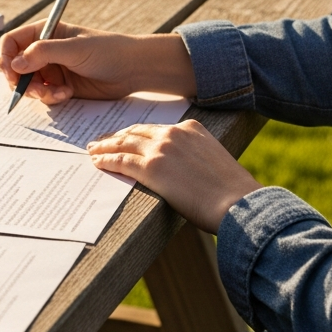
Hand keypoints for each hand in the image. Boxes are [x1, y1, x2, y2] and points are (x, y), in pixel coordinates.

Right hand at [0, 23, 196, 104]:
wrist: (133, 69)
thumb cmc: (107, 50)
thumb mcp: (74, 49)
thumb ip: (43, 53)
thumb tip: (14, 64)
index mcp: (44, 32)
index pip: (12, 42)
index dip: (6, 57)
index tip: (11, 73)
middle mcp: (44, 50)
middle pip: (15, 67)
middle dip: (22, 82)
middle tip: (35, 90)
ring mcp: (52, 70)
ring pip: (28, 85)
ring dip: (39, 92)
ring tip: (58, 93)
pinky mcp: (60, 87)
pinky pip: (44, 96)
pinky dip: (51, 98)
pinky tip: (67, 94)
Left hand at [87, 120, 260, 233]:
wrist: (239, 204)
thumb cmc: (231, 192)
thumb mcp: (213, 160)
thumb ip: (192, 156)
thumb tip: (178, 169)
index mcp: (191, 127)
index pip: (154, 127)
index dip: (135, 133)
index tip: (124, 136)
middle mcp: (175, 132)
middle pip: (135, 131)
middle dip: (116, 136)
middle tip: (100, 141)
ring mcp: (162, 148)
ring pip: (124, 143)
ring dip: (105, 147)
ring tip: (93, 151)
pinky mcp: (152, 168)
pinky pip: (121, 161)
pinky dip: (106, 160)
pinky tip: (97, 163)